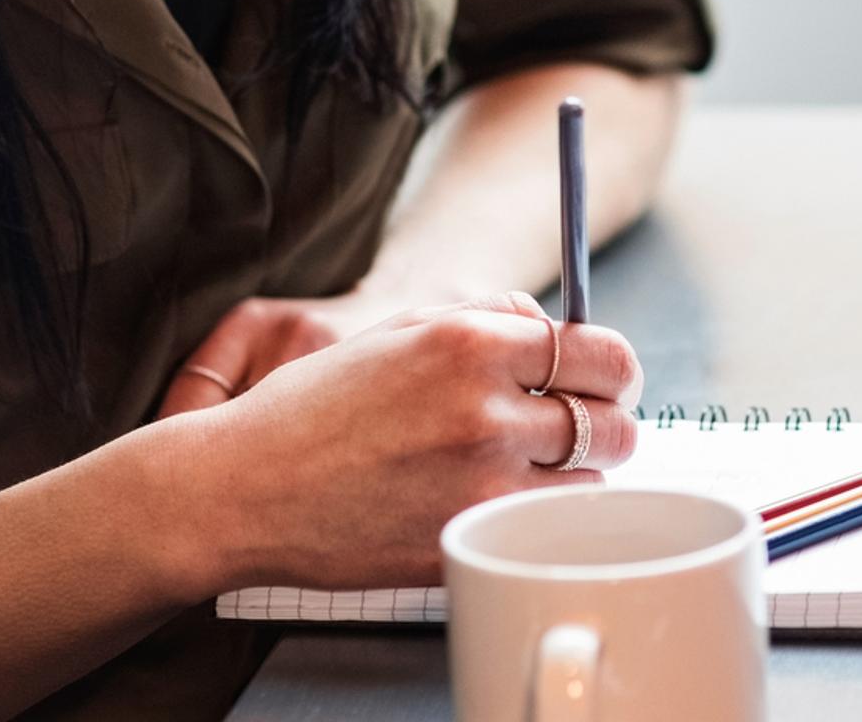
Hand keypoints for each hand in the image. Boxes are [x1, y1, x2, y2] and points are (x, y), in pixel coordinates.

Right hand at [173, 291, 646, 592]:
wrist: (246, 486)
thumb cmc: (316, 404)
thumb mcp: (400, 331)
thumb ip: (486, 319)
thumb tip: (551, 330)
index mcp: (470, 341)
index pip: (599, 352)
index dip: (610, 367)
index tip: (603, 378)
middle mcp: (485, 409)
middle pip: (615, 420)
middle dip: (608, 420)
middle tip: (581, 423)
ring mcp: (480, 483)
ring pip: (591, 481)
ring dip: (576, 473)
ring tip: (534, 463)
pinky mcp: (468, 541)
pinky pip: (545, 528)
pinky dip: (540, 515)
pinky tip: (503, 498)